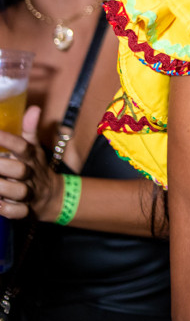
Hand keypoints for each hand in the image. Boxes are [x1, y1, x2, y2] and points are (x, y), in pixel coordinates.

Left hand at [0, 106, 59, 220]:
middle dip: (1, 166)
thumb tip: (34, 108)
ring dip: (2, 188)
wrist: (53, 197)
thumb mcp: (34, 148)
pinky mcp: (27, 211)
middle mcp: (31, 175)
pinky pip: (18, 212)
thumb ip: (30, 129)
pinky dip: (7, 209)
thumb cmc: (36, 168)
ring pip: (18, 192)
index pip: (22, 146)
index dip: (7, 140)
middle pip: (19, 170)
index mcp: (32, 158)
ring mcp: (30, 194)